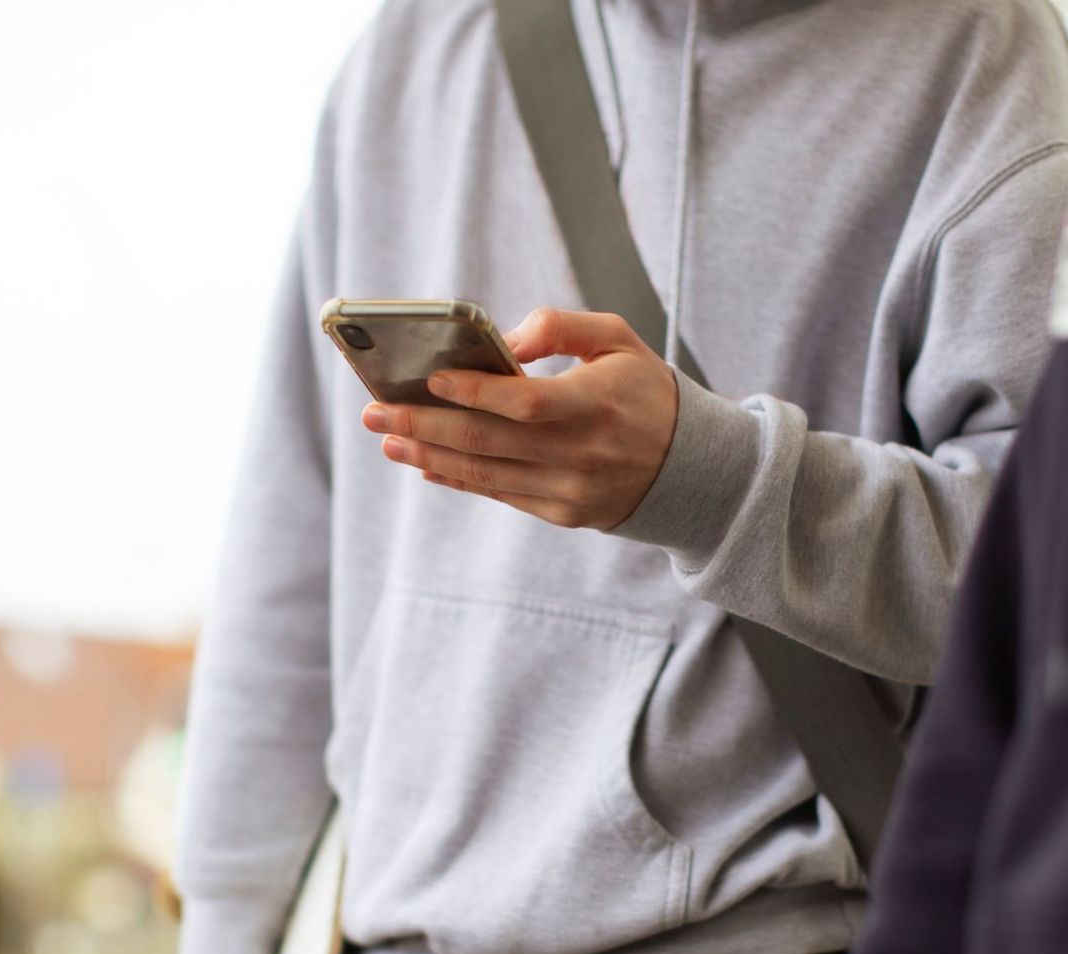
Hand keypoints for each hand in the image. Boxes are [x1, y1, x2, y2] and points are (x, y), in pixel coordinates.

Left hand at [362, 308, 680, 530]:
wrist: (693, 468)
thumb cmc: (645, 390)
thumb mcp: (617, 339)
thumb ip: (560, 326)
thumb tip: (499, 342)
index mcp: (597, 404)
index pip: (525, 403)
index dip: (474, 392)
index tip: (429, 378)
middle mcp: (582, 454)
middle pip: (488, 442)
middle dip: (423, 426)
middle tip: (375, 413)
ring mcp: (571, 491)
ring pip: (485, 474)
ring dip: (428, 456)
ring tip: (387, 440)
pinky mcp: (563, 513)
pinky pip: (500, 495)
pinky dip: (459, 479)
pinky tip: (426, 463)